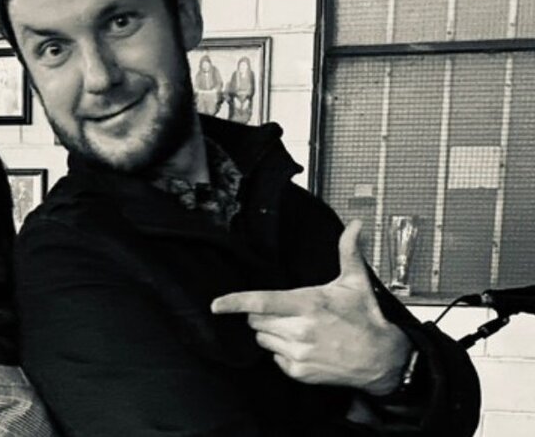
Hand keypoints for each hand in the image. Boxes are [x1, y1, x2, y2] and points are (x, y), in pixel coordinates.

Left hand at [211, 220, 411, 395]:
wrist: (382, 359)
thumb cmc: (365, 318)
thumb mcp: (355, 282)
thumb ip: (348, 251)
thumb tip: (354, 226)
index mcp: (308, 304)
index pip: (262, 302)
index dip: (235, 302)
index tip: (215, 304)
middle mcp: (300, 330)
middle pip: (256, 319)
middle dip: (263, 313)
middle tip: (287, 311)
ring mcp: (298, 353)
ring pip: (262, 338)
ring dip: (272, 332)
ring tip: (298, 328)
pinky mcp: (299, 372)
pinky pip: (274, 358)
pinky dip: (282, 352)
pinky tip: (303, 346)